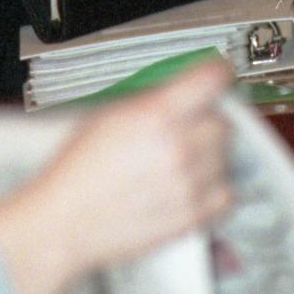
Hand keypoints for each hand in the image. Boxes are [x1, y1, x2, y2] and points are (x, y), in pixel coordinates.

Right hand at [0, 60, 232, 293]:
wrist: (67, 220)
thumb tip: (182, 90)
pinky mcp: (191, 216)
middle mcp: (178, 147)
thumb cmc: (79, 170)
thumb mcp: (110, 113)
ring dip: (209, 153)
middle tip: (188, 126)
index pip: (212, 79)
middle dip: (207, 119)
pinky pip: (226, 193)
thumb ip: (153, 99)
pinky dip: (215, 186)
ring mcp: (188, 184)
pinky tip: (194, 183)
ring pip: (226, 155)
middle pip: (222, 121)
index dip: (216, 72)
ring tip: (181, 158)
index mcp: (157, 114)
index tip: (216, 75)